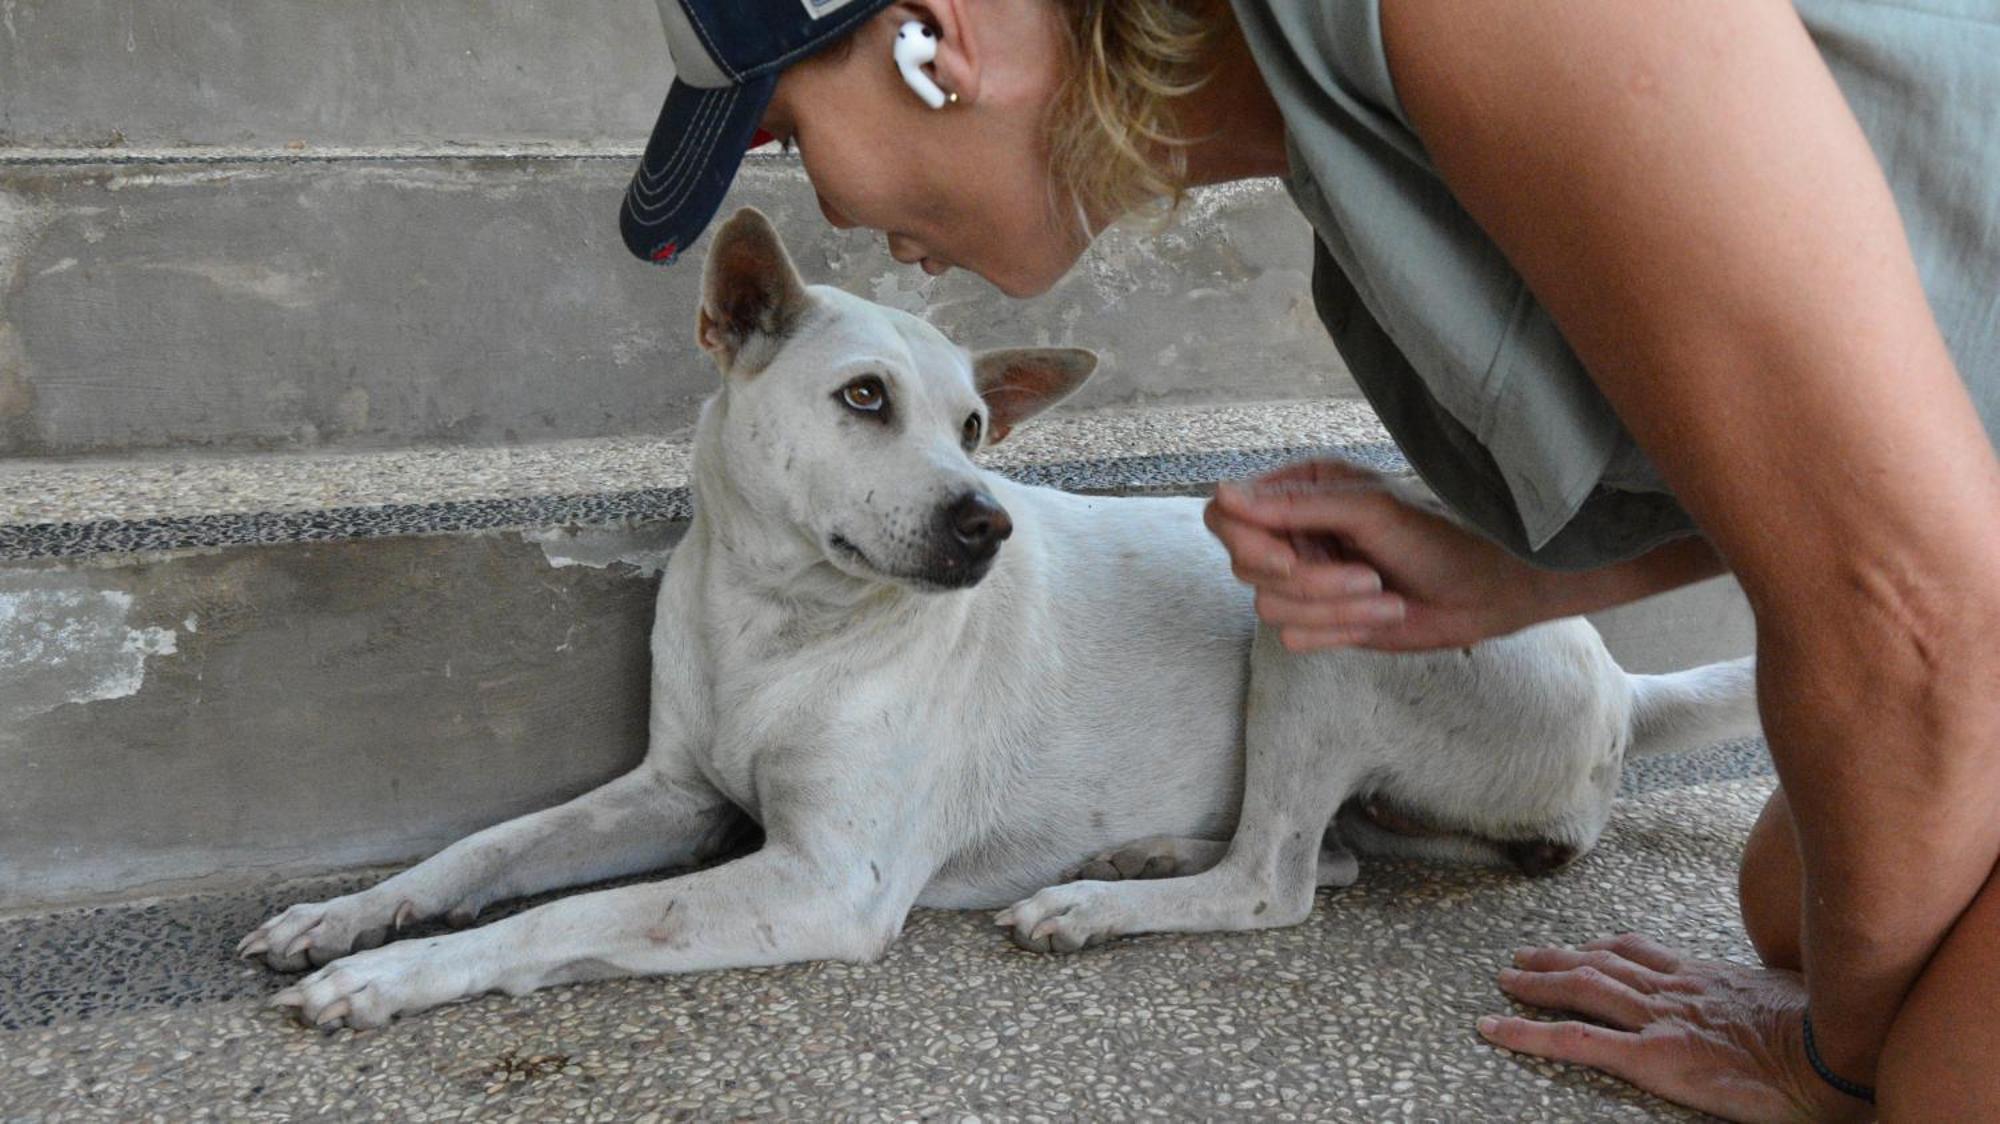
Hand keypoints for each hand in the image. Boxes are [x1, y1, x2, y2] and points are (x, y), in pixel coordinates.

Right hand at [1206, 458, 1553, 651]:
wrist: (1483, 593)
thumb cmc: (1436, 537)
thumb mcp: (1368, 510)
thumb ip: (1294, 504)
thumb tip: (1223, 494)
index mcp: (1299, 491)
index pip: (1227, 516)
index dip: (1247, 544)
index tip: (1288, 560)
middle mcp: (1292, 533)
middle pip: (1244, 566)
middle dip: (1310, 581)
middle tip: (1367, 576)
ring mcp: (1303, 578)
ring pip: (1269, 607)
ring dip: (1335, 608)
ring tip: (1384, 596)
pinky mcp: (1318, 620)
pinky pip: (1292, 637)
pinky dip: (1340, 630)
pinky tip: (1380, 615)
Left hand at [1480, 933, 1869, 1123]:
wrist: (1839, 1055)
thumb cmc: (1831, 1035)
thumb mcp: (1792, 1003)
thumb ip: (1760, 999)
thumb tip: (1771, 1009)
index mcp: (1707, 977)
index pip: (1642, 952)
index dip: (1605, 948)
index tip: (1586, 947)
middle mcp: (1676, 988)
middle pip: (1603, 961)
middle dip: (1560, 957)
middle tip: (1524, 957)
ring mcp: (1661, 1018)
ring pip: (1582, 988)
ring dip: (1537, 982)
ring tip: (1506, 980)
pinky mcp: (1654, 1056)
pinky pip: (1578, 1041)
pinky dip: (1529, 1034)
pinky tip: (1494, 1030)